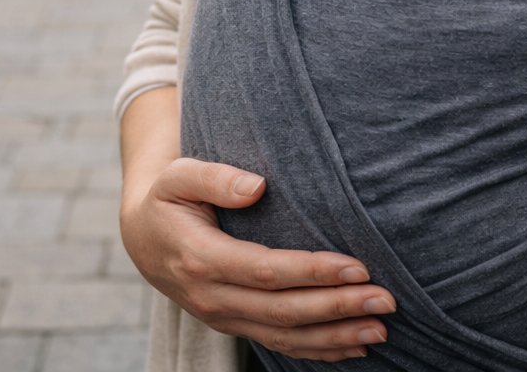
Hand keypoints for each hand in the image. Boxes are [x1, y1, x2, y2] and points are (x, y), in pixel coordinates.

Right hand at [121, 156, 396, 361]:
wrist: (142, 236)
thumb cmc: (168, 198)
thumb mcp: (178, 175)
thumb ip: (215, 177)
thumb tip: (257, 187)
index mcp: (200, 258)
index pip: (267, 270)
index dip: (314, 272)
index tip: (358, 267)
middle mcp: (211, 297)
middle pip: (283, 310)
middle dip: (338, 308)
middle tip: (385, 300)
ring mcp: (222, 317)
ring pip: (284, 336)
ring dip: (335, 336)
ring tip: (380, 329)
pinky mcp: (234, 325)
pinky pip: (278, 345)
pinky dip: (317, 350)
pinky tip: (352, 347)